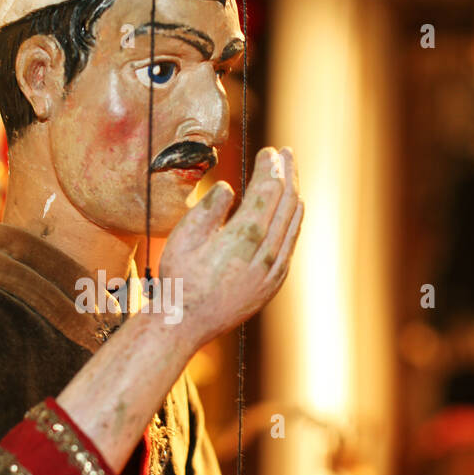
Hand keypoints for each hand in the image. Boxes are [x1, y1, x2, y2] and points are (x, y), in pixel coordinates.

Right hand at [158, 146, 302, 348]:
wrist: (185, 323)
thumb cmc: (179, 279)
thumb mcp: (183, 237)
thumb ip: (209, 208)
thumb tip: (230, 187)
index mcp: (243, 237)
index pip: (268, 191)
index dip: (271, 167)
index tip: (269, 151)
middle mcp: (265, 253)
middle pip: (286, 203)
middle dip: (288, 174)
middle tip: (287, 153)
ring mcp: (273, 270)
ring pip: (293, 223)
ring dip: (294, 195)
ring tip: (291, 175)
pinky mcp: (273, 282)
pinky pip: (291, 244)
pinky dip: (294, 221)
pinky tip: (290, 211)